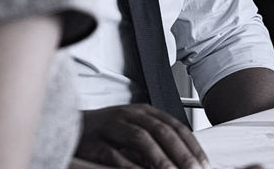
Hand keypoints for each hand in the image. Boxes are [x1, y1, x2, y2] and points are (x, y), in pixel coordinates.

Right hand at [75, 104, 207, 168]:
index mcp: (143, 111)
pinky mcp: (94, 142)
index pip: (174, 126)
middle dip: (181, 153)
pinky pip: (114, 154)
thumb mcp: (135, 130)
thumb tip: (182, 160)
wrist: (70, 127)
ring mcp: (111, 126)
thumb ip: (156, 141)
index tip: (203, 163)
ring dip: (160, 158)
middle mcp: (129, 115)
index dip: (191, 144)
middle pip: (161, 131)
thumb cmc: (106, 131)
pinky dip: (129, 166)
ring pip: (141, 139)